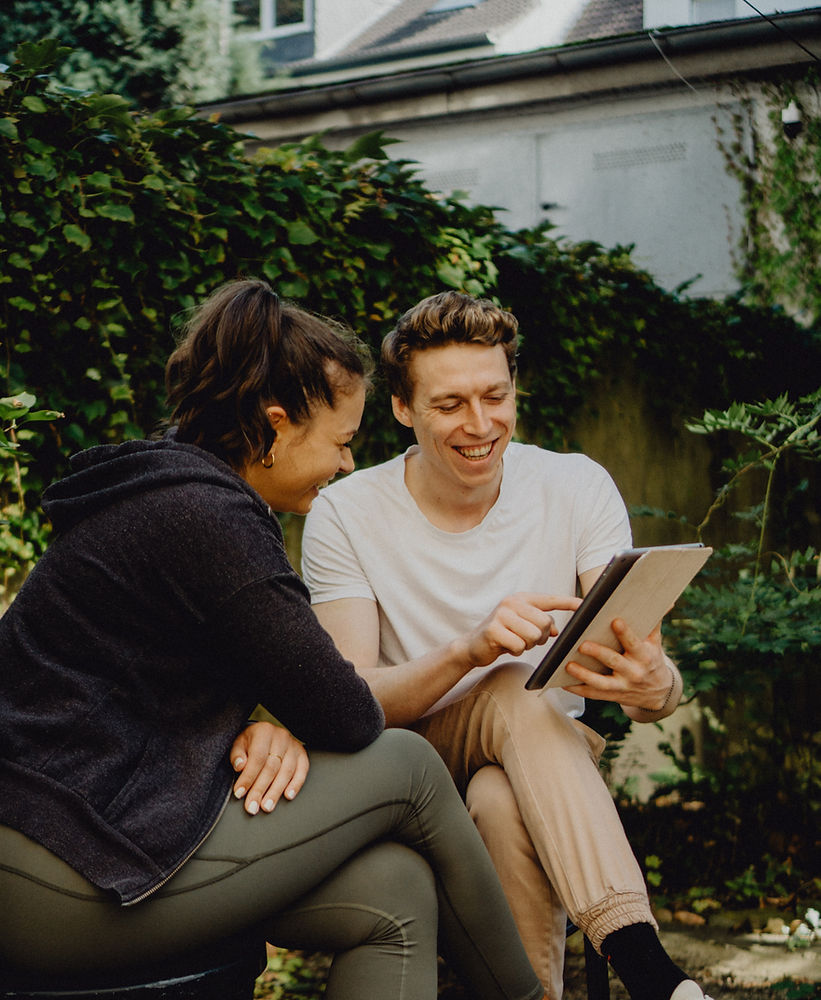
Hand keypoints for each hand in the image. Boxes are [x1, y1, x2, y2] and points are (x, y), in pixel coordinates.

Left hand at [230, 721, 308, 815]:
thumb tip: (240, 766)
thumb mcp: (239, 743)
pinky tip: (288, 795)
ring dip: (276, 791)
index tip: (239, 793)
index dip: (248, 777)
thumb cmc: (251, 742)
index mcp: (264, 731)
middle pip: (272, 767)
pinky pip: (302, 770)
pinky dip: (296, 784)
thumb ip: (237, 755)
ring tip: (266, 806)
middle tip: (252, 806)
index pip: (257, 758)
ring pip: (286, 771)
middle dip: (260, 789)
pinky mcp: (302, 754)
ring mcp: (293, 745)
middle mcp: (281, 736)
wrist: (266, 734)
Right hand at [463, 593, 581, 668]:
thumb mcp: (522, 625)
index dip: (568, 603)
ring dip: (527, 645)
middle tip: (526, 639)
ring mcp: (501, 615)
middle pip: (544, 623)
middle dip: (539, 637)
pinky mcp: (493, 629)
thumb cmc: (502, 634)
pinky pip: (518, 646)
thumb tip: (555, 630)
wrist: (473, 645)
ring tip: (515, 641)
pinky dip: (515, 651)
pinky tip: (505, 647)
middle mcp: (511, 603)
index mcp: (521, 599)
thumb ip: (540, 624)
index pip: (550, 600)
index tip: (584, 605)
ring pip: (533, 635)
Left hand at [562, 619, 678, 713]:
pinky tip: (562, 682)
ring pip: (601, 683)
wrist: (658, 692)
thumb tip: (665, 600)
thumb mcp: (655, 643)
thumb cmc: (652, 660)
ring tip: (568, 665)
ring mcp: (622, 686)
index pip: (634, 643)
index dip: (625, 633)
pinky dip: (577, 689)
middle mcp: (634, 672)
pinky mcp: (612, 696)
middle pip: (614, 662)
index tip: (615, 621)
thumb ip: (653, 623)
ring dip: (584, 674)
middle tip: (582, 645)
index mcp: (644, 656)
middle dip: (599, 653)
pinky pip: (593, 694)